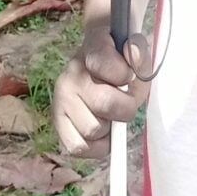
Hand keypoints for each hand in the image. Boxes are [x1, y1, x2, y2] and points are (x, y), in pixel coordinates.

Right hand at [52, 31, 150, 154]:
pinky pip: (78, 147)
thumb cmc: (122, 66)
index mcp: (92, 48)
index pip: (103, 61)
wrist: (98, 72)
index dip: (123, 74)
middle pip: (104, 103)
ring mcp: (61, 99)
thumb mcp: (137, 56)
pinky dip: (96, 146)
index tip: (129, 76)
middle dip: (124, 108)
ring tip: (110, 116)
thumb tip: (134, 55)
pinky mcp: (58, 123)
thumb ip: (139, 55)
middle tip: (125, 104)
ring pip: (93, 129)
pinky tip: (103, 133)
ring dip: (109, 129)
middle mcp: (70, 73)